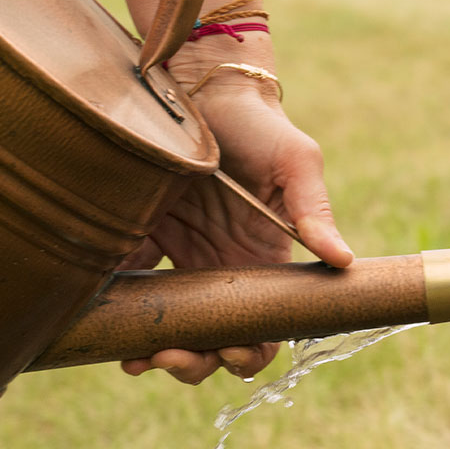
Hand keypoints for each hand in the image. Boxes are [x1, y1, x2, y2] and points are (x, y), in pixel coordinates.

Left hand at [119, 39, 355, 384]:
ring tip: (137, 356)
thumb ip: (314, 209)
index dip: (250, 352)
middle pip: (214, 340)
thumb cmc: (258, 124)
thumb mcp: (296, 160)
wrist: (203, 86)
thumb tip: (343, 261)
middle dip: (195, 363)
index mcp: (266, 261)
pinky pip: (129, 287)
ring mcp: (183, 259)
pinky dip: (118, 313)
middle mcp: (225, 270)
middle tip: (170, 356)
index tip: (230, 349)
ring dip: (156, 351)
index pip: (268, 327)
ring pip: (171, 325)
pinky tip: (106, 323)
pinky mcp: (144, 239)